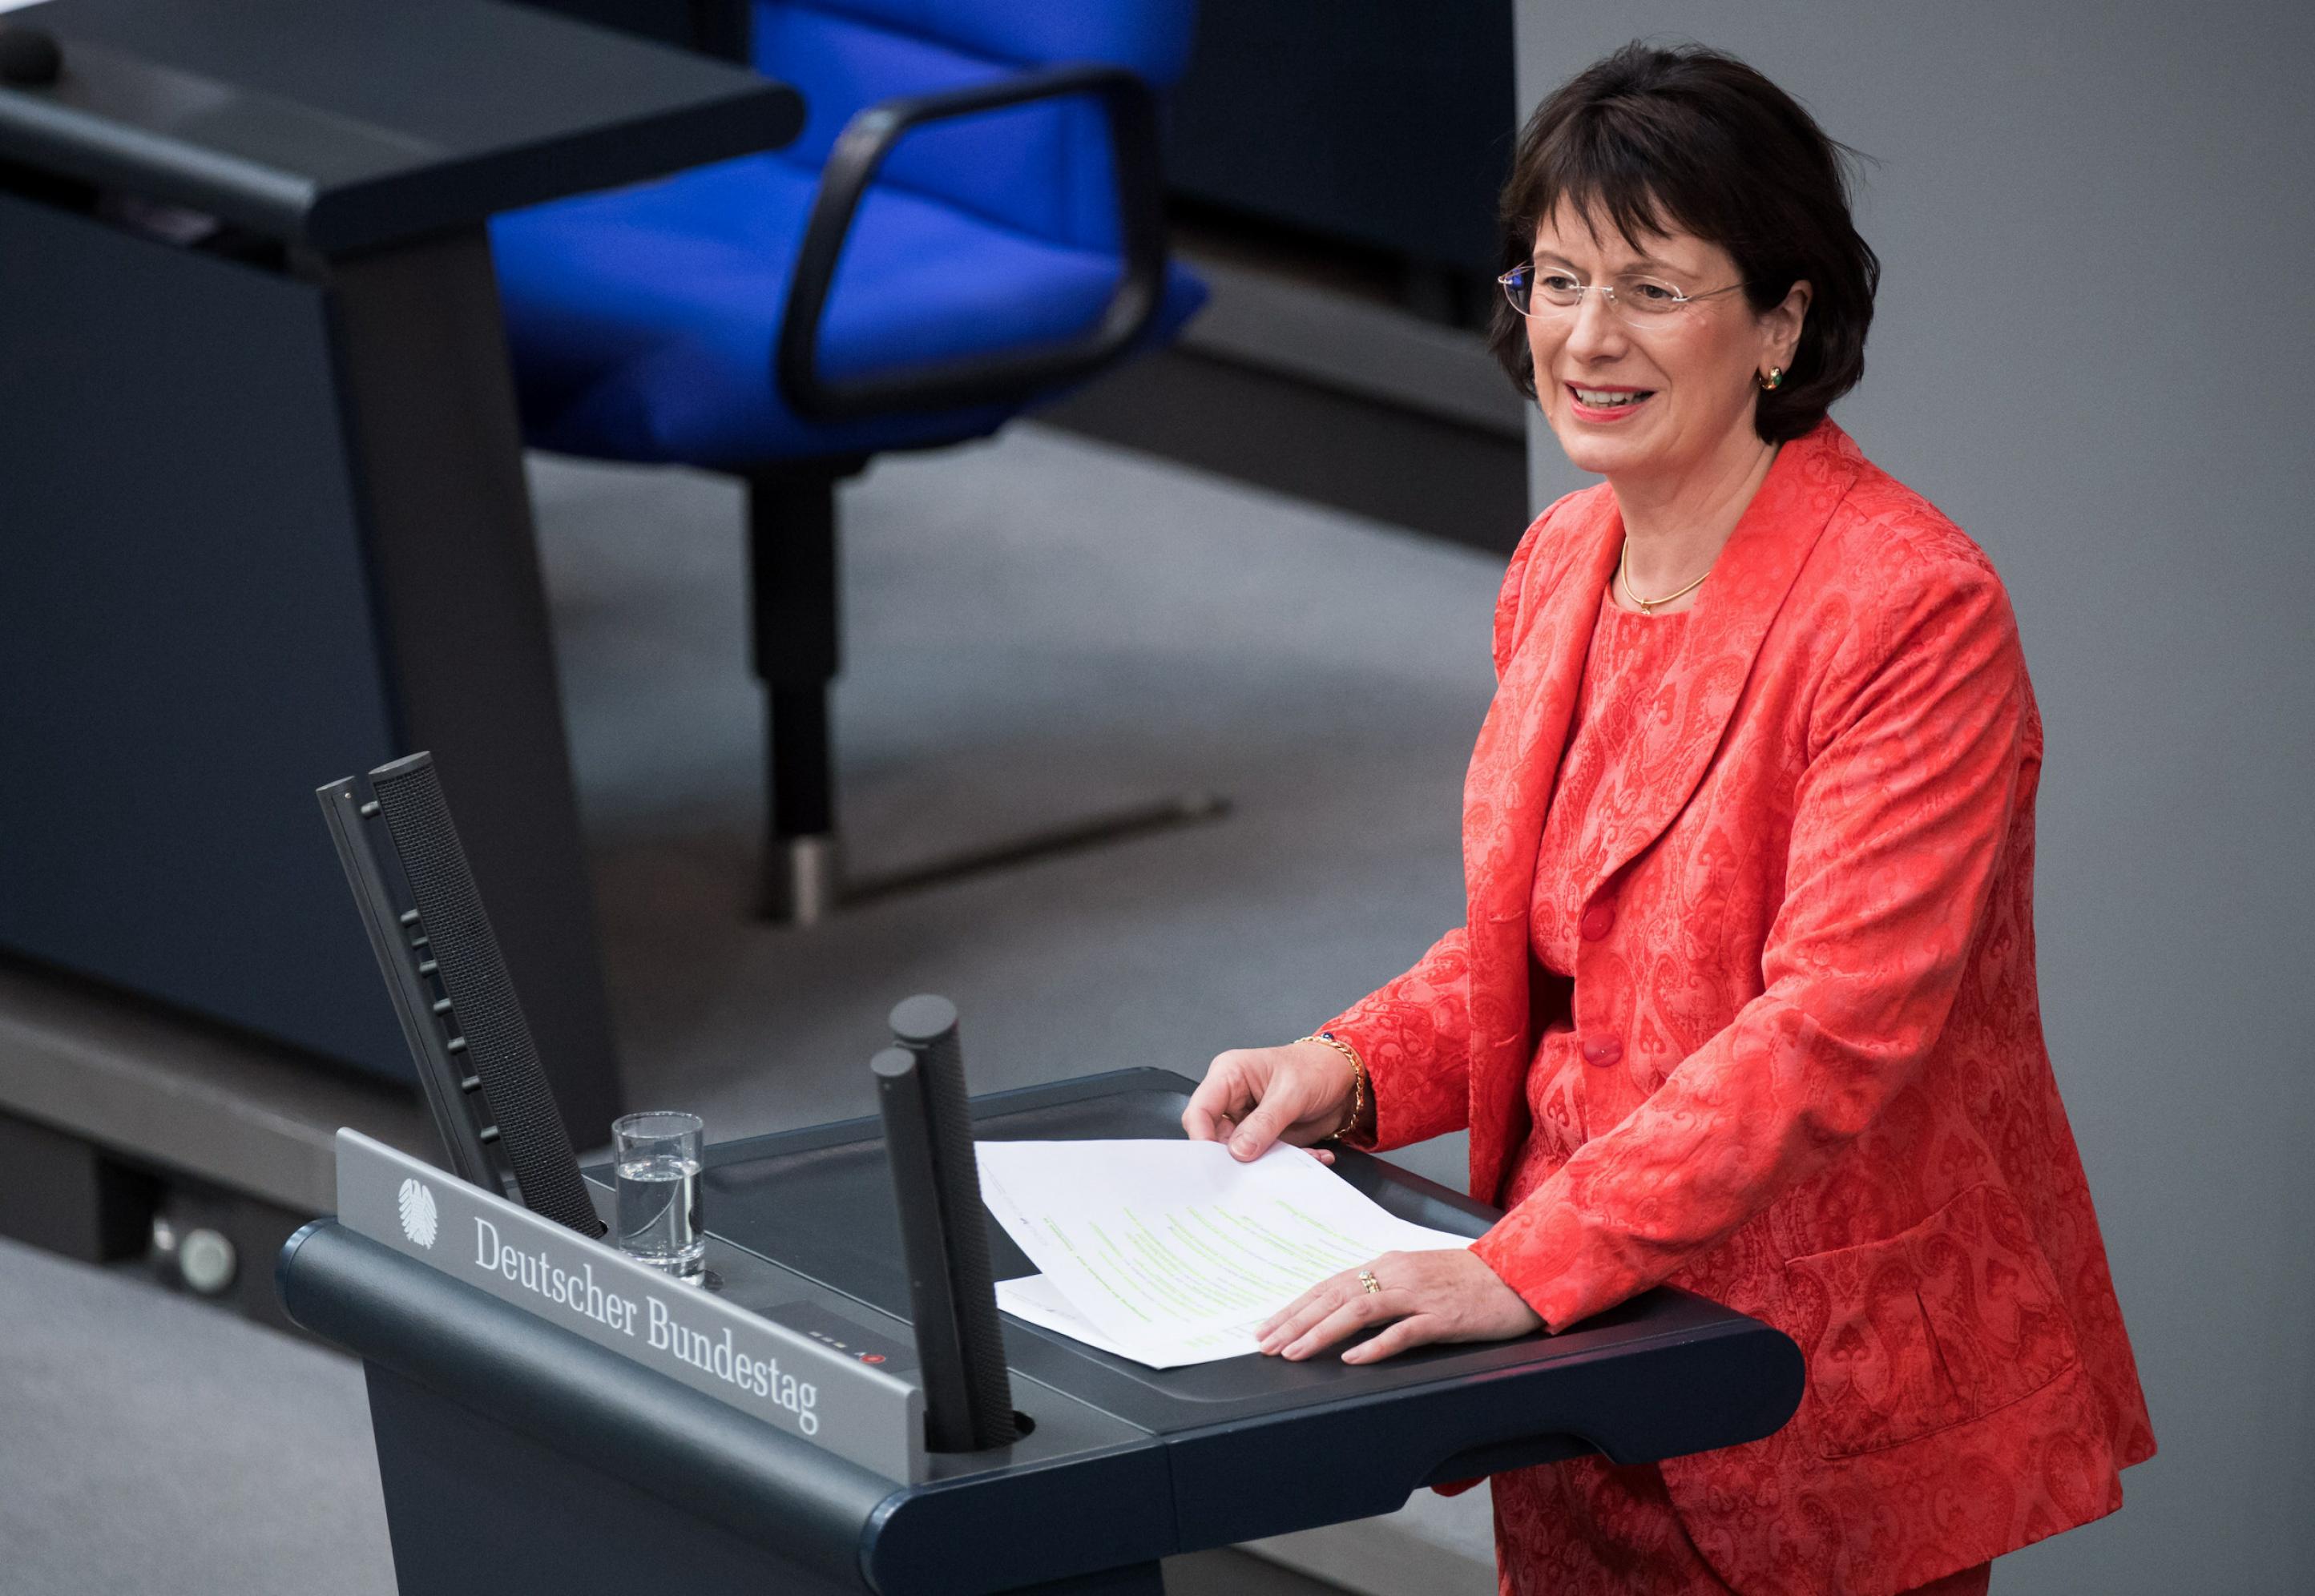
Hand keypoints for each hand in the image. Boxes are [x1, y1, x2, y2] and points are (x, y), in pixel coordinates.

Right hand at [1183, 1040, 1354, 1161]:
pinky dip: (1286, 1162)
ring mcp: (1247, 1120)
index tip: (1215, 1162)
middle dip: (1235, 1157)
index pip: (1200, 1110)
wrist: (1345, 1077)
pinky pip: (1264, 1158)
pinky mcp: (1263, 1136)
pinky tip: (1312, 1155)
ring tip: (1295, 1159)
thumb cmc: (1316, 1068)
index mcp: (1229, 1075)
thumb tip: (1238, 1151)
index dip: (1202, 1137)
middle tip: (1253, 1171)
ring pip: (1240, 1153)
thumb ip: (1264, 1123)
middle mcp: (1232, 1098)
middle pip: (1215, 1137)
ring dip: (1267, 1163)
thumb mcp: (1292, 1093)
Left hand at [1256, 1248, 1542, 1363]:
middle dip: (1296, 1321)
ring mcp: (1420, 1295)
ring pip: (1360, 1310)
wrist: (1519, 1276)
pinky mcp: (1444, 1316)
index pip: (1330, 1285)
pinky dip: (1375, 1345)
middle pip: (1335, 1296)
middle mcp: (1397, 1275)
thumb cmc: (1470, 1280)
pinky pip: (1404, 1331)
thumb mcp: (1419, 1278)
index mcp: (1389, 1265)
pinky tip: (1353, 1359)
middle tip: (1266, 1343)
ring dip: (1322, 1332)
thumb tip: (1346, 1308)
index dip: (1296, 1307)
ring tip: (1295, 1351)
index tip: (1268, 1327)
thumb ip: (1384, 1289)